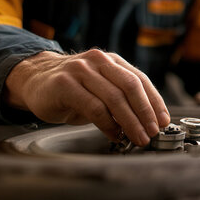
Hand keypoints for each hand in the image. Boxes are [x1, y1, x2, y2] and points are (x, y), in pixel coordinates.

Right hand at [4, 49, 170, 145]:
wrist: (34, 79)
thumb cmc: (73, 88)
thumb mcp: (101, 88)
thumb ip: (122, 99)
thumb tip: (148, 121)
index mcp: (113, 61)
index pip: (141, 80)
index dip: (155, 101)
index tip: (164, 120)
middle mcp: (99, 61)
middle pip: (131, 87)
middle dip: (146, 112)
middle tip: (153, 132)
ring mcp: (81, 71)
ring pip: (114, 98)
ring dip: (130, 122)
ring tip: (138, 137)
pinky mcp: (65, 84)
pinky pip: (94, 107)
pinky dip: (108, 124)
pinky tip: (114, 135)